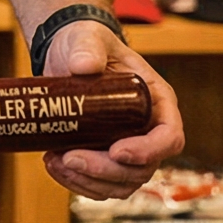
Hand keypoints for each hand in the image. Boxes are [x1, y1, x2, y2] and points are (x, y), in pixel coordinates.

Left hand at [41, 21, 184, 198]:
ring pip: (121, 184)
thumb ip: (87, 47)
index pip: (169, 137)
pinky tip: (53, 163)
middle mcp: (147, 130)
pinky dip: (77, 182)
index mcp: (157, 102)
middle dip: (106, 171)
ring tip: (55, 161)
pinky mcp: (103, 157)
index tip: (116, 151)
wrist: (65, 56)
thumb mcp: (88, 38)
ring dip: (88, 182)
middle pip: (142, 169)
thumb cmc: (86, 44)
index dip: (148, 151)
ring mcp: (127, 148)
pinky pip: (99, 184)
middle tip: (69, 158)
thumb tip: (83, 65)